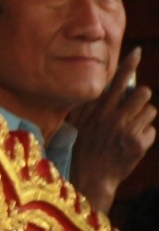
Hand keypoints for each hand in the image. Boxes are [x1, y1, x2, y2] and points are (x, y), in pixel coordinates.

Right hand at [69, 46, 156, 214]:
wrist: (90, 179)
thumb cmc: (83, 151)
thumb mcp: (79, 126)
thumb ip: (89, 107)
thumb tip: (102, 89)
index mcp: (98, 110)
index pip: (116, 82)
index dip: (128, 65)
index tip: (136, 52)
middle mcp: (112, 117)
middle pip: (143, 93)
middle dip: (141, 99)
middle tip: (133, 109)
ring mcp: (126, 130)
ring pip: (150, 111)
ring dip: (143, 118)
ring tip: (131, 129)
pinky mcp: (138, 144)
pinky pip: (151, 130)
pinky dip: (145, 137)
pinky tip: (132, 145)